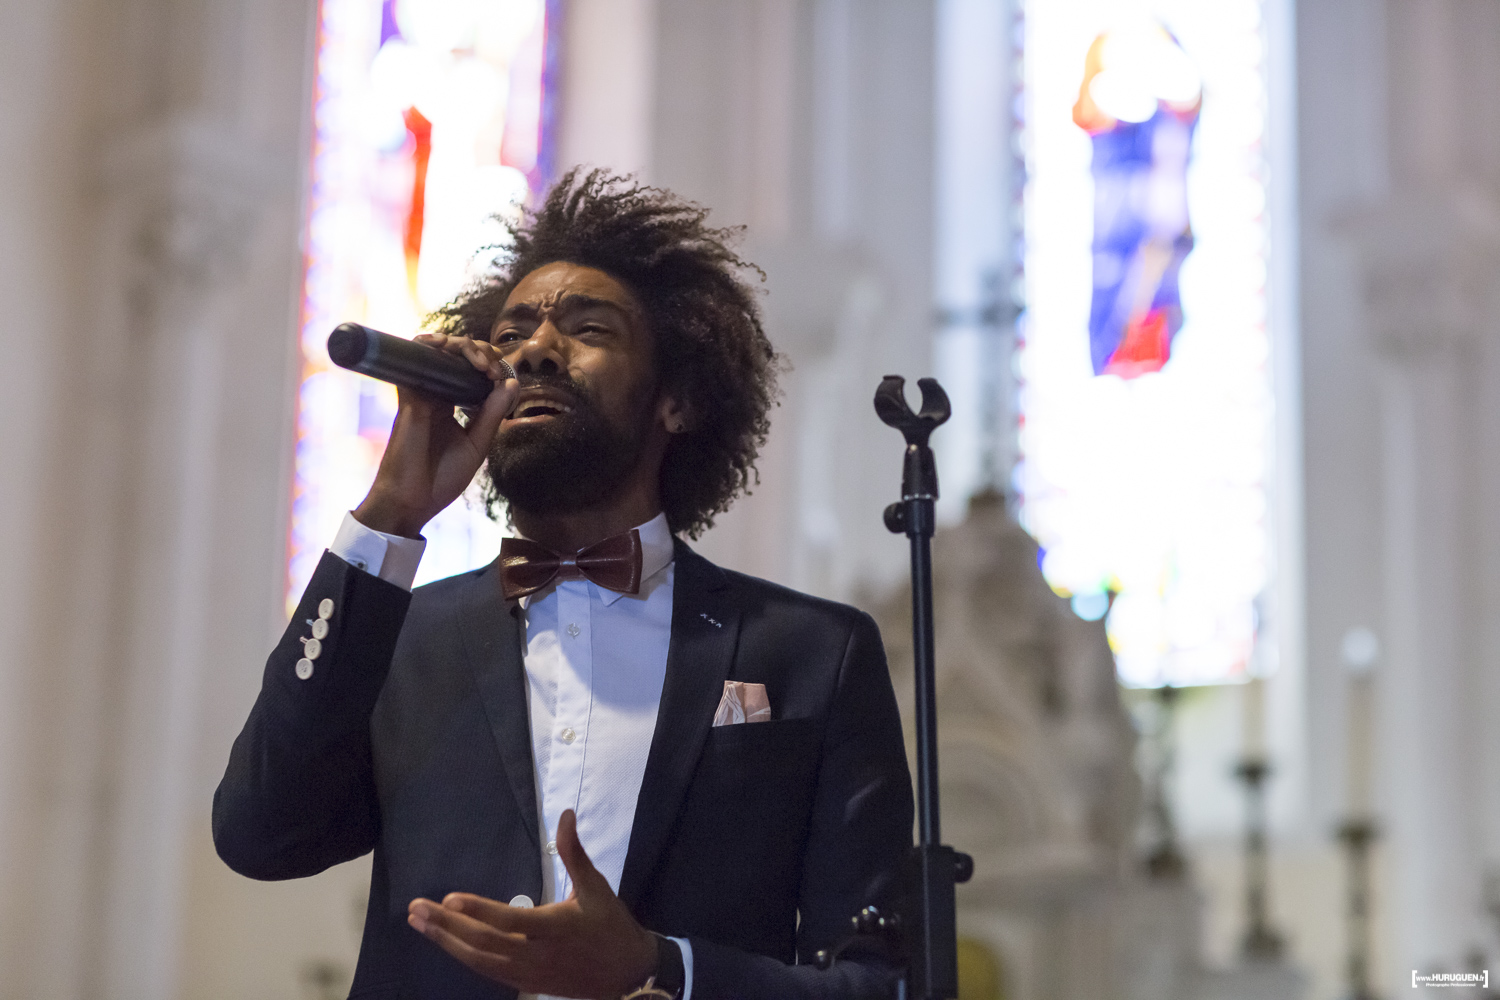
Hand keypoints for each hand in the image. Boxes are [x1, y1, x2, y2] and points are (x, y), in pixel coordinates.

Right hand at [353, 333, 517, 537]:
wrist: (413, 501)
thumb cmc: (442, 479)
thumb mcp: (477, 445)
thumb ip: (493, 414)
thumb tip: (512, 383)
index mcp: (452, 406)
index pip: (471, 373)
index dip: (490, 365)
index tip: (503, 378)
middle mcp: (436, 395)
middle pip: (457, 356)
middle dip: (480, 351)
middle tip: (493, 369)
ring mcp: (422, 394)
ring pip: (439, 351)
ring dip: (463, 346)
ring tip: (482, 363)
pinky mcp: (409, 397)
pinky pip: (416, 359)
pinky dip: (434, 347)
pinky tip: (457, 354)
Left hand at [407, 810, 657, 997]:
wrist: (628, 975)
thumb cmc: (611, 925)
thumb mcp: (596, 887)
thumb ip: (574, 852)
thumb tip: (564, 814)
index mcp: (557, 928)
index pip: (511, 921)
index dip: (479, 911)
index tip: (449, 898)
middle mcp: (538, 955)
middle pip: (484, 943)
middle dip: (446, 926)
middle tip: (415, 910)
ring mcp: (529, 974)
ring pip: (479, 961)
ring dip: (446, 943)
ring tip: (419, 924)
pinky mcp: (526, 984)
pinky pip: (487, 971)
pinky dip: (463, 956)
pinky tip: (445, 943)